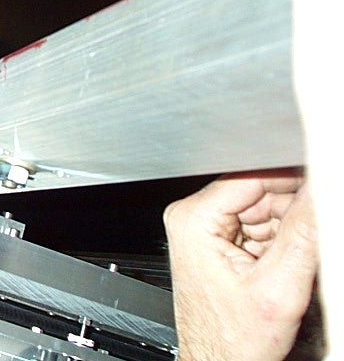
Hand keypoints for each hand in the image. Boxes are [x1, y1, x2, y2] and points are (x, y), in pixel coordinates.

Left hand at [163, 169, 317, 360]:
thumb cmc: (232, 338)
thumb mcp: (279, 286)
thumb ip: (303, 234)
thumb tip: (321, 192)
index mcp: (194, 218)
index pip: (252, 176)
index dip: (293, 181)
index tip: (322, 187)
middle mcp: (193, 218)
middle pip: (260, 191)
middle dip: (293, 212)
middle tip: (312, 235)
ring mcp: (205, 229)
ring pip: (264, 209)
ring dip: (289, 230)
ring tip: (292, 262)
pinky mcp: (219, 242)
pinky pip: (260, 227)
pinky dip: (280, 242)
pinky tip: (281, 265)